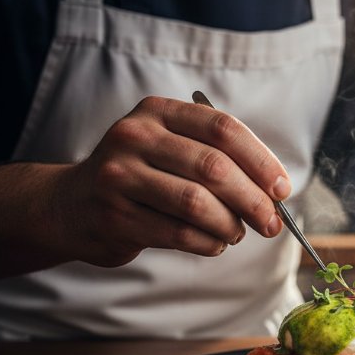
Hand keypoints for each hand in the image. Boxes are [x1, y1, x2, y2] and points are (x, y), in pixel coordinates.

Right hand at [58, 96, 289, 266]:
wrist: (71, 205)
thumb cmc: (141, 177)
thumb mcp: (170, 148)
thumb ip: (217, 157)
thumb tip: (275, 190)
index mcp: (158, 111)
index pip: (223, 128)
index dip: (261, 160)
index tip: (282, 189)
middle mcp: (135, 136)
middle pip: (214, 168)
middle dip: (253, 200)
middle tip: (271, 223)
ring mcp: (120, 175)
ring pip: (197, 203)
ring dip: (229, 225)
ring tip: (235, 234)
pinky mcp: (114, 215)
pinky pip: (178, 233)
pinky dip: (207, 242)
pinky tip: (212, 243)